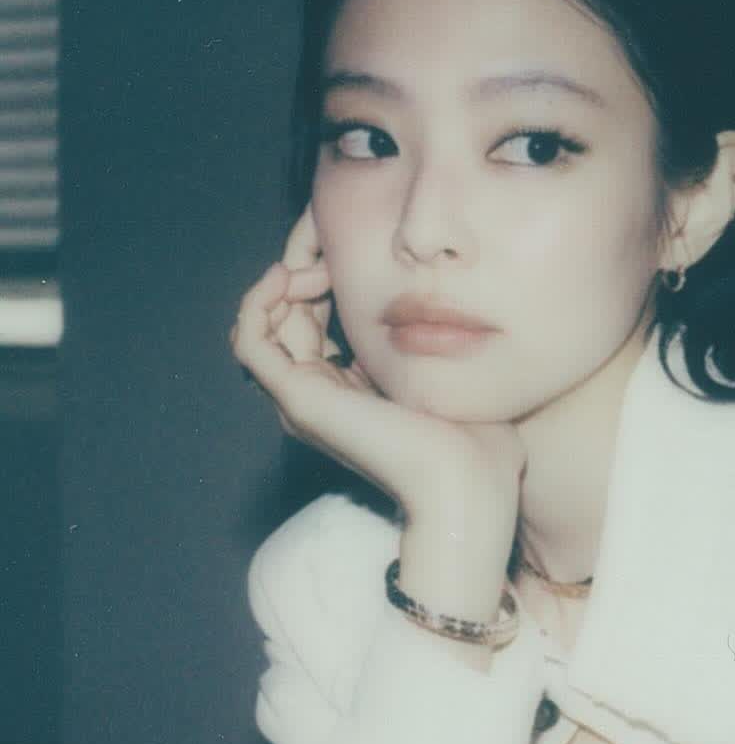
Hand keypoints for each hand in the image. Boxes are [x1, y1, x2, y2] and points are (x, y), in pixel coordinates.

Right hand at [229, 204, 523, 526]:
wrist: (468, 482)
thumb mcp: (445, 376)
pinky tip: (284, 276)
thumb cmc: (475, 441)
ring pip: (262, 330)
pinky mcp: (299, 398)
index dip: (324, 288)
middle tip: (329, 261)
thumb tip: (435, 311)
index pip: (313, 329)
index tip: (351, 264)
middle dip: (303, 281)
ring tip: (312, 266)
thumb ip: (424, 346)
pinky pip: (250, 342)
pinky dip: (257, 303)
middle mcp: (317, 400)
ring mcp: (303, 401)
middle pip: (285, 324)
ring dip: (280, 287)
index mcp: (348, 396)